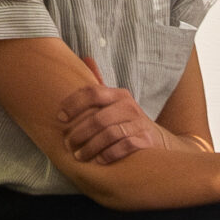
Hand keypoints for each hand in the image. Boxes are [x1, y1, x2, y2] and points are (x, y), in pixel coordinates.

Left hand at [56, 56, 174, 164]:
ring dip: (91, 147)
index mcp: (118, 94)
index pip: (92, 93)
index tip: (60, 117)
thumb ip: (100, 84)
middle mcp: (129, 106)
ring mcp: (139, 123)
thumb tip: (85, 58)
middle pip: (98, 118)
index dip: (73, 104)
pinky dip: (109, 154)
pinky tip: (99, 161)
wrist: (160, 140)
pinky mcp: (146, 140)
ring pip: (110, 134)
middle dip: (79, 133)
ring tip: (79, 156)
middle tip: (67, 145)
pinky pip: (125, 146)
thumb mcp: (116, 101)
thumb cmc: (129, 121)